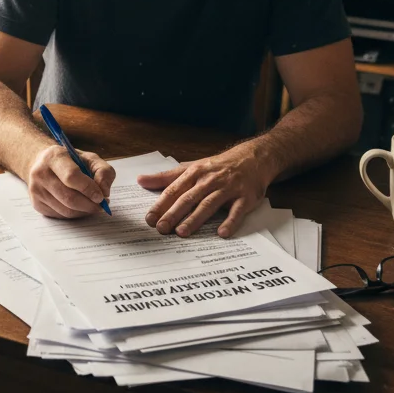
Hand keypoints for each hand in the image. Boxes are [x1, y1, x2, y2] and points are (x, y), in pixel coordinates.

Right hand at [25, 144, 114, 218]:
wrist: (42, 163)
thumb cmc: (70, 161)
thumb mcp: (89, 158)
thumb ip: (103, 171)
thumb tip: (104, 192)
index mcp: (53, 156)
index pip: (71, 176)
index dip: (88, 189)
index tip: (101, 196)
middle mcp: (40, 173)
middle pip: (69, 198)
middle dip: (89, 205)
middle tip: (101, 205)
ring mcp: (36, 190)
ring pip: (66, 210)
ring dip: (84, 211)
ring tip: (92, 205)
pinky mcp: (37, 203)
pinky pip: (61, 216)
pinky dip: (75, 214)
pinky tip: (80, 207)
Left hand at [137, 147, 271, 237]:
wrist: (252, 158)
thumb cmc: (216, 166)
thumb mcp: (190, 168)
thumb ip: (166, 177)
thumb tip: (141, 181)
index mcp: (194, 173)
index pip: (174, 190)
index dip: (161, 204)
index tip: (149, 218)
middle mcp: (209, 180)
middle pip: (188, 198)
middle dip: (173, 213)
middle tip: (161, 228)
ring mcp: (228, 189)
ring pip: (208, 204)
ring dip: (195, 219)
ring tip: (182, 232)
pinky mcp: (245, 197)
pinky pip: (237, 211)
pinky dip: (230, 222)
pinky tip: (222, 233)